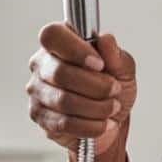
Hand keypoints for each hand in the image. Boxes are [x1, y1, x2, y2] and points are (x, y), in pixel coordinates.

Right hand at [26, 24, 135, 156]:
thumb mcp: (123, 68)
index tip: (99, 64)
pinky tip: (103, 123)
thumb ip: (115, 54)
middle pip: (59, 72)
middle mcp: (43, 65)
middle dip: (96, 85)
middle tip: (114, 90)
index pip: (52, 35)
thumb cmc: (113, 88)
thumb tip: (106, 39)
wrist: (112, 118)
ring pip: (63, 101)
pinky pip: (64, 123)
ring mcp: (38, 91)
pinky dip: (91, 126)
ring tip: (112, 108)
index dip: (75, 49)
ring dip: (96, 107)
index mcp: (60, 44)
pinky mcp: (40, 116)